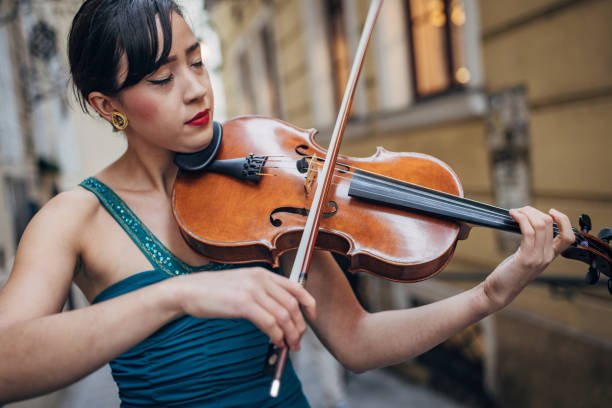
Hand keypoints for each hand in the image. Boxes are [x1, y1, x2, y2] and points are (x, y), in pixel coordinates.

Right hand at [171, 267, 315, 349]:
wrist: (189, 290)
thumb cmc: (213, 291)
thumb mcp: (243, 285)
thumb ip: (261, 294)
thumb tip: (280, 316)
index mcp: (263, 273)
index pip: (296, 287)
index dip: (309, 304)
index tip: (312, 317)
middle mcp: (261, 279)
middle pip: (292, 305)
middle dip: (298, 326)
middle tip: (296, 341)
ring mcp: (252, 290)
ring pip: (283, 315)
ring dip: (289, 334)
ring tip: (287, 346)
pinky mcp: (243, 304)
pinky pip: (269, 323)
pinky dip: (276, 336)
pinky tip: (274, 342)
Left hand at [483, 207, 573, 311]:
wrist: (500, 291)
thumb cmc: (509, 273)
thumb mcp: (526, 257)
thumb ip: (532, 244)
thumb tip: (528, 221)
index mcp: (550, 256)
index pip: (569, 236)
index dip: (563, 220)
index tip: (550, 211)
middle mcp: (548, 256)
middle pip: (550, 224)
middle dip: (534, 211)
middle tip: (520, 211)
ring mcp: (538, 257)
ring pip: (540, 224)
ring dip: (527, 212)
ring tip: (514, 212)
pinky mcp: (526, 258)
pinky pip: (528, 231)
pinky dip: (521, 219)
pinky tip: (513, 215)